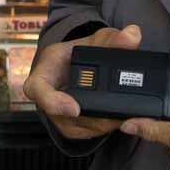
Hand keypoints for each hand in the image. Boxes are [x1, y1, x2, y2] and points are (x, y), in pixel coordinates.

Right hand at [24, 24, 141, 139]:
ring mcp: (57, 115)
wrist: (79, 65)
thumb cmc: (81, 51)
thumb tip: (132, 35)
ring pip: (76, 128)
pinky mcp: (70, 127)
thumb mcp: (98, 40)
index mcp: (45, 71)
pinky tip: (118, 120)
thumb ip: (114, 38)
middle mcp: (46, 97)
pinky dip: (102, 128)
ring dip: (100, 124)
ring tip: (123, 115)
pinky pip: (85, 133)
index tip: (74, 108)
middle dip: (91, 117)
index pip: (37, 89)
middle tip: (116, 115)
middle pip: (62, 116)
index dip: (53, 102)